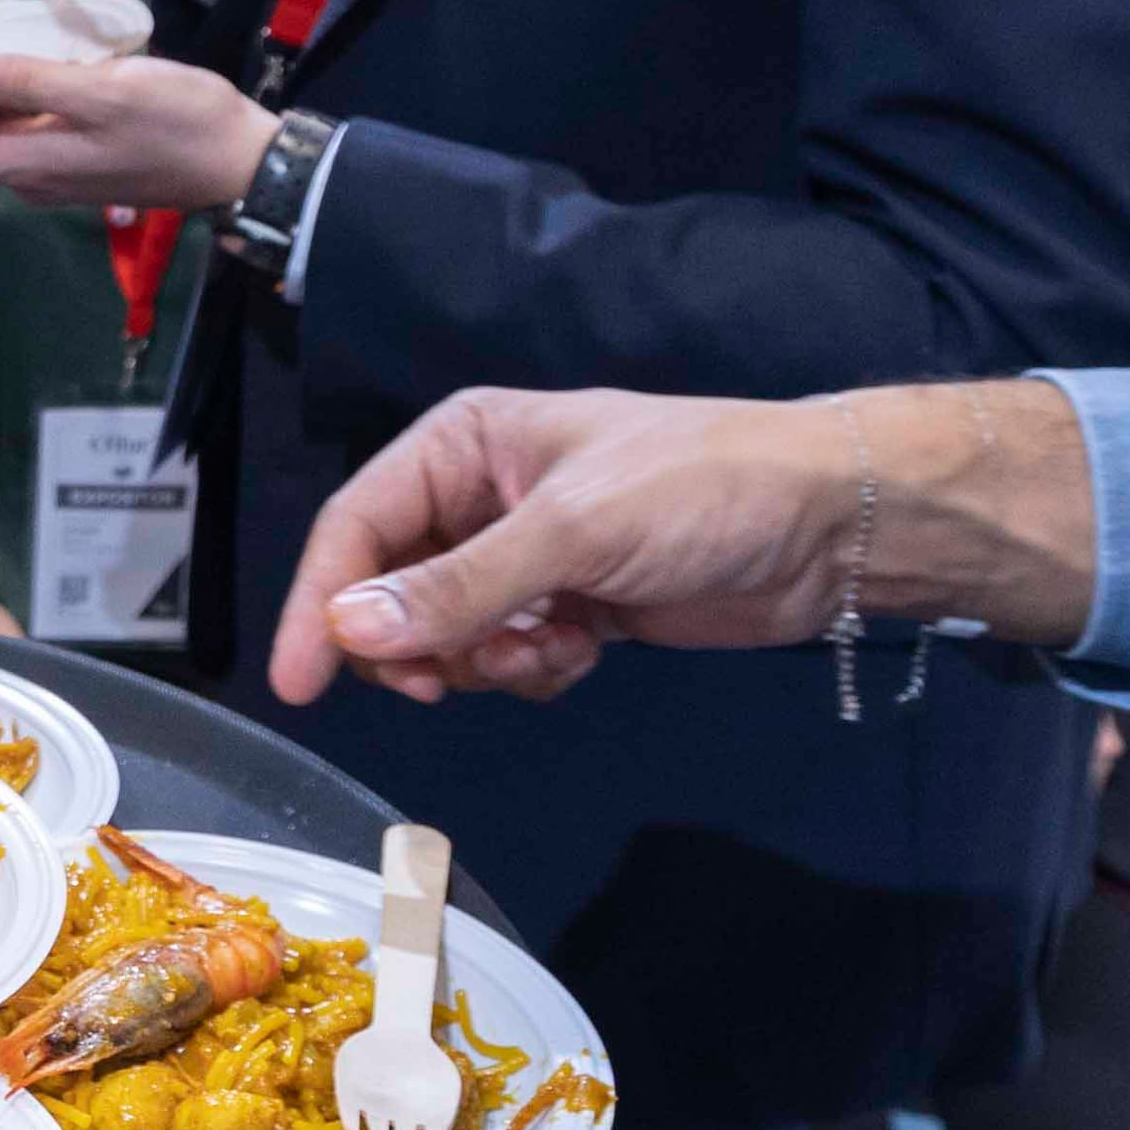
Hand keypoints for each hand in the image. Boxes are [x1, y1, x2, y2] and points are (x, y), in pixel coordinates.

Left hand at [0, 52, 275, 211]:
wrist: (242, 160)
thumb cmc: (175, 122)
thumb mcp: (100, 91)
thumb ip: (24, 81)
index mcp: (26, 164)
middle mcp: (30, 175)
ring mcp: (57, 168)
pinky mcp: (81, 155)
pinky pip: (25, 126)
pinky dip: (8, 94)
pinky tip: (20, 53)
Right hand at [270, 389, 853, 709]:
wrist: (829, 526)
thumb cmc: (701, 489)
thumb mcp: (571, 531)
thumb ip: (458, 587)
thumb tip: (350, 632)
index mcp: (464, 446)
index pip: (357, 526)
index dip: (320, 604)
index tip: (300, 683)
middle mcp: (481, 499)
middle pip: (389, 591)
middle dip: (415, 645)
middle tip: (449, 682)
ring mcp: (527, 559)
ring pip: (446, 637)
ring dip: (483, 662)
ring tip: (548, 651)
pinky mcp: (570, 609)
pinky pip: (505, 659)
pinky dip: (531, 671)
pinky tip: (583, 653)